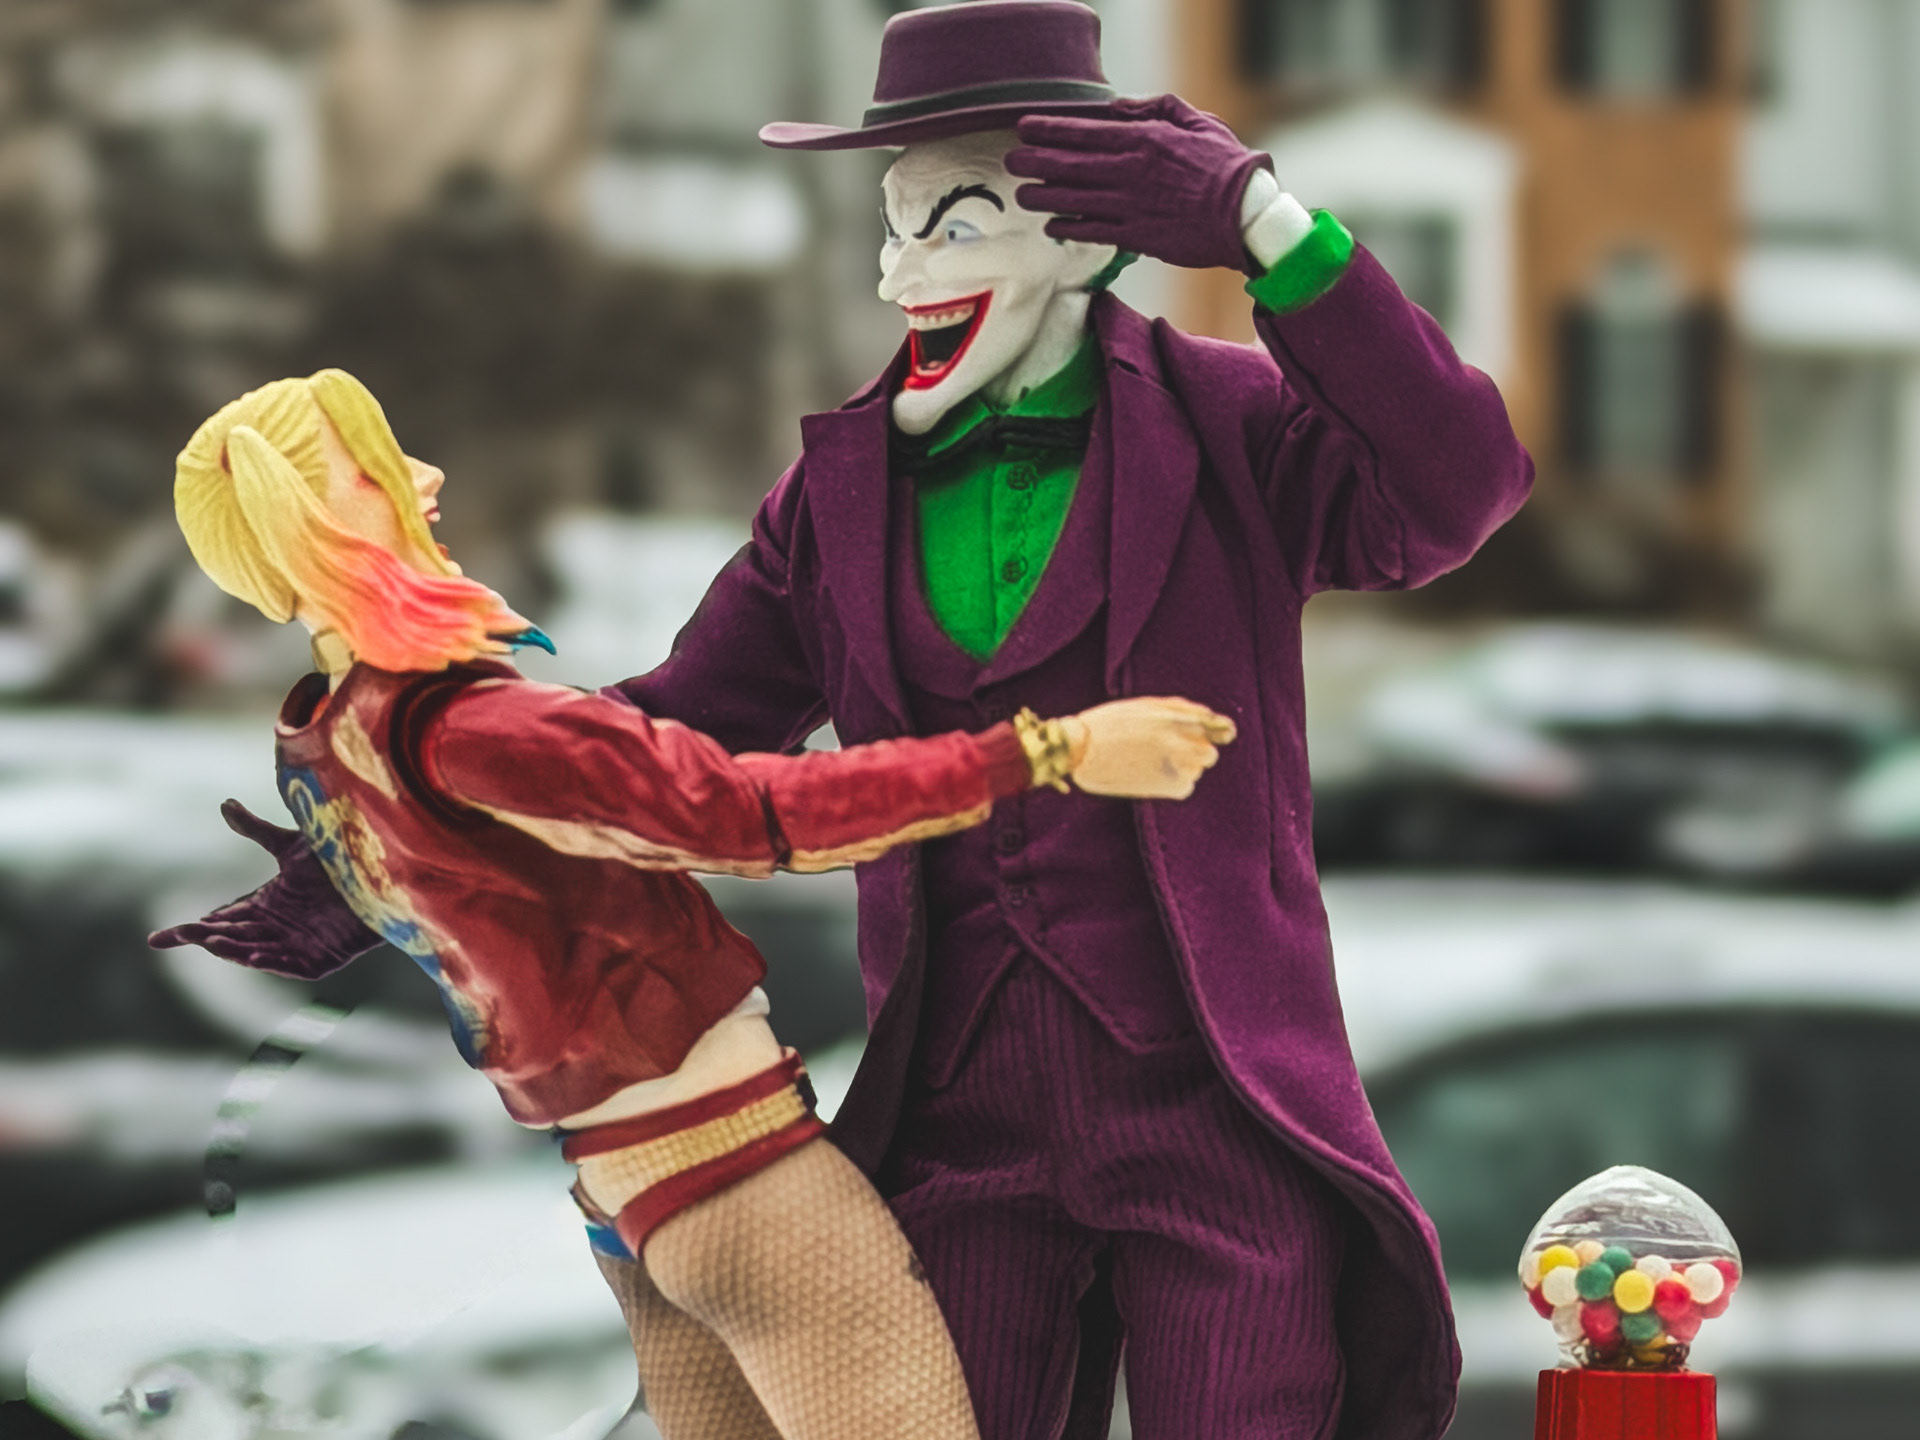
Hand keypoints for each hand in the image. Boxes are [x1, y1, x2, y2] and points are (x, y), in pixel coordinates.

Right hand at [148, 800, 380, 979]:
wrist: (384, 869)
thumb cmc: (342, 858)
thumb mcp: (291, 843)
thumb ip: (256, 829)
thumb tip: (224, 804)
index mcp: (269, 904)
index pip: (224, 917)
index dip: (194, 927)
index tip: (160, 937)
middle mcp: (280, 927)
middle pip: (233, 936)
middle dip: (204, 937)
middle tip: (175, 936)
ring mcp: (301, 945)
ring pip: (256, 950)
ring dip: (233, 948)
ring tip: (208, 940)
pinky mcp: (324, 959)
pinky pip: (293, 966)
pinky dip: (273, 963)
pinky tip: (254, 956)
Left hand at [1007, 94, 1272, 273]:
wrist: (1245, 215)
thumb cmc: (1225, 165)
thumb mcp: (1195, 121)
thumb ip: (1155, 109)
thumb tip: (1118, 107)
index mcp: (1144, 140)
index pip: (1083, 132)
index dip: (1049, 129)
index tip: (1024, 127)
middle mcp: (1130, 173)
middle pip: (1069, 165)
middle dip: (1035, 162)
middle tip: (1011, 161)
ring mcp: (1130, 207)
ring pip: (1073, 200)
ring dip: (1042, 197)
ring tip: (1021, 195)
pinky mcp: (1136, 237)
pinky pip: (1092, 231)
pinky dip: (1068, 228)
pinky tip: (1052, 226)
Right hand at [1062, 697, 1235, 799]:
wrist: (1081, 751)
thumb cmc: (1111, 723)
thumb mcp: (1146, 706)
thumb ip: (1181, 710)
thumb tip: (1213, 719)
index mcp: (1176, 718)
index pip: (1215, 725)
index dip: (1221, 730)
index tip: (1221, 733)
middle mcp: (1182, 741)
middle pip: (1209, 753)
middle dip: (1197, 751)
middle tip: (1170, 750)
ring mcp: (1180, 766)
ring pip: (1196, 770)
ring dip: (1181, 767)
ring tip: (1148, 761)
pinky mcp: (1173, 788)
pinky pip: (1185, 786)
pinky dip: (1173, 782)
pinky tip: (1148, 775)